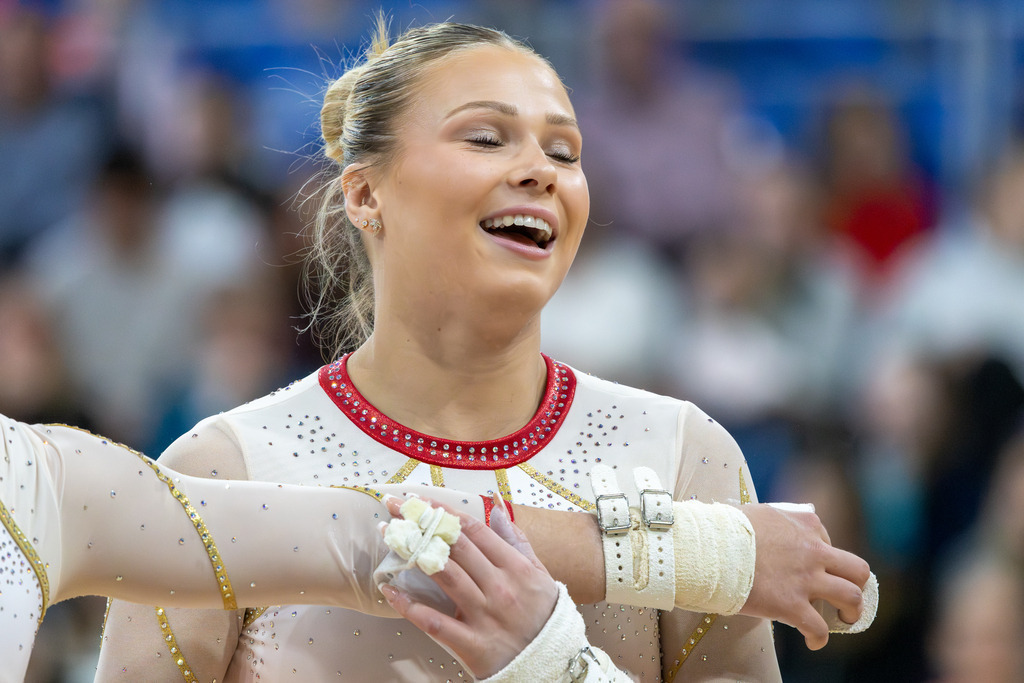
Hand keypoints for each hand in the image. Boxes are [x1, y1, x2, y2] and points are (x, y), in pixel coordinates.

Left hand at [381, 495, 558, 678]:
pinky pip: (435, 621)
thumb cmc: (543, 616)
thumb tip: (498, 509)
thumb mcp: (539, 573)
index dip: (444, 512)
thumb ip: (517, 540)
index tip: (422, 501)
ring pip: (444, 575)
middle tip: (395, 507)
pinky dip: (410, 606)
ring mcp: (484, 615)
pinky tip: (390, 590)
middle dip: (422, 522)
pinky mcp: (472, 644)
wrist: (552, 664)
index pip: (474, 530)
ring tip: (389, 535)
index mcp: (515, 567)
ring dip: (413, 552)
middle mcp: (499, 587)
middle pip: (455, 546)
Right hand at [738, 503, 870, 649]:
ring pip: (851, 597)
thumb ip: (776, 520)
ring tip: (843, 618)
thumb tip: (773, 528)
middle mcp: (813, 551)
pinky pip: (818, 628)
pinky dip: (819, 638)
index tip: (810, 565)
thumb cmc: (725, 528)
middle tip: (845, 595)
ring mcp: (805, 579)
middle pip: (856, 569)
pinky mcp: (791, 605)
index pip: (827, 539)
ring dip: (852, 611)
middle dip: (856, 584)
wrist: (709, 548)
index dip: (822, 555)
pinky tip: (813, 641)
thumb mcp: (758, 512)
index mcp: (805, 525)